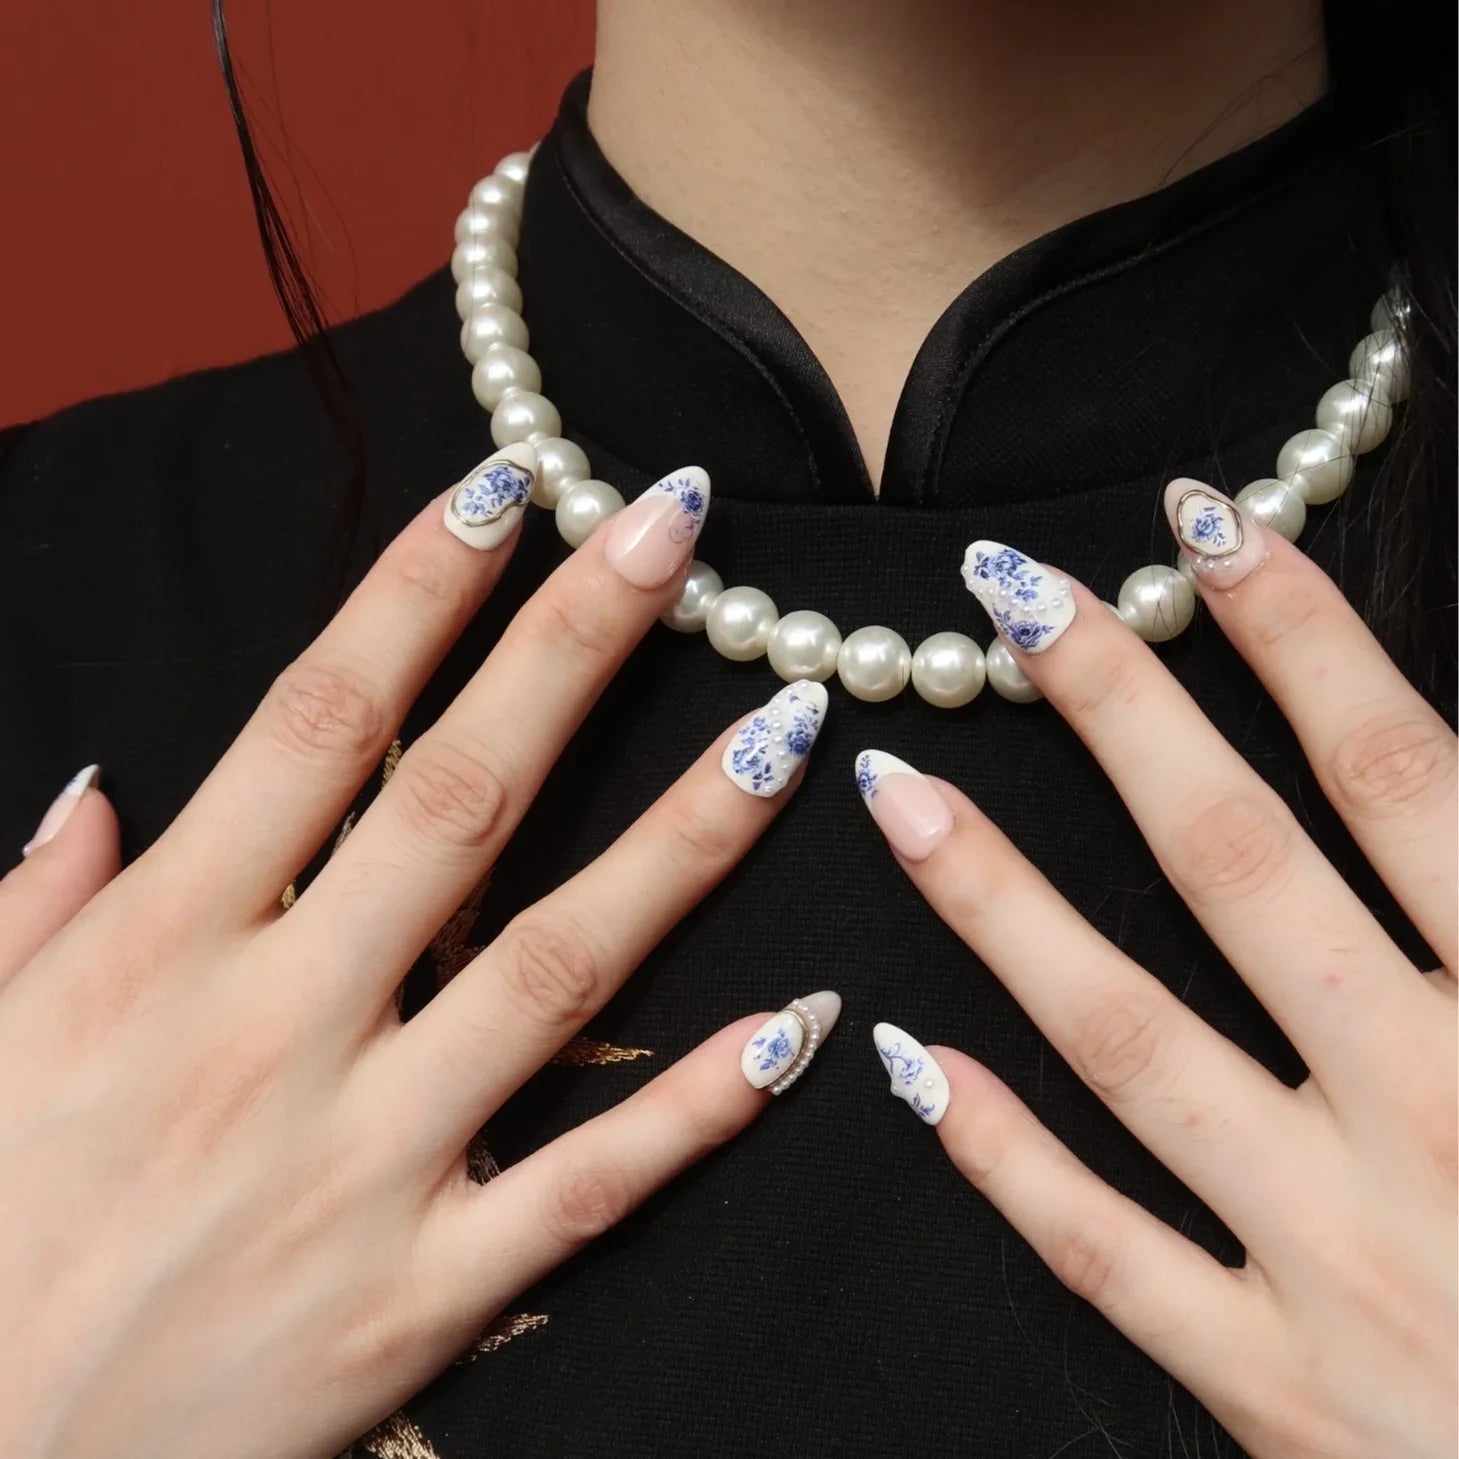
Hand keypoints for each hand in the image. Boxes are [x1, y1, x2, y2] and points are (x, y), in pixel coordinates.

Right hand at [0, 458, 832, 1458]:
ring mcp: (363, 1166)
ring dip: (685, 840)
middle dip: (575, 646)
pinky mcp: (422, 1297)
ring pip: (560, 969)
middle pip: (459, 800)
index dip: (416, 592)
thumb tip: (102, 793)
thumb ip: (34, 911)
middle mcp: (274, 1034)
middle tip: (677, 527)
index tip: (509, 486)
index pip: (315, 725)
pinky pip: (589, 1184)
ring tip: (789, 732)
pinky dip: (700, 1106)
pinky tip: (800, 1024)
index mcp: (157, 954)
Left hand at [858, 479, 1455, 1458]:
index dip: (1301, 640)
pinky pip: (1101, 1248)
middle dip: (1122, 715)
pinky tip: (905, 1056)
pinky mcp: (1273, 1386)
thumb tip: (1449, 795)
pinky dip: (1000, 1151)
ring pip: (1127, 1039)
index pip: (1404, 784)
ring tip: (896, 790)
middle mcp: (1433, 1115)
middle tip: (1011, 598)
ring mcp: (1336, 1259)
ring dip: (999, 901)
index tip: (1204, 530)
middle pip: (1238, 870)